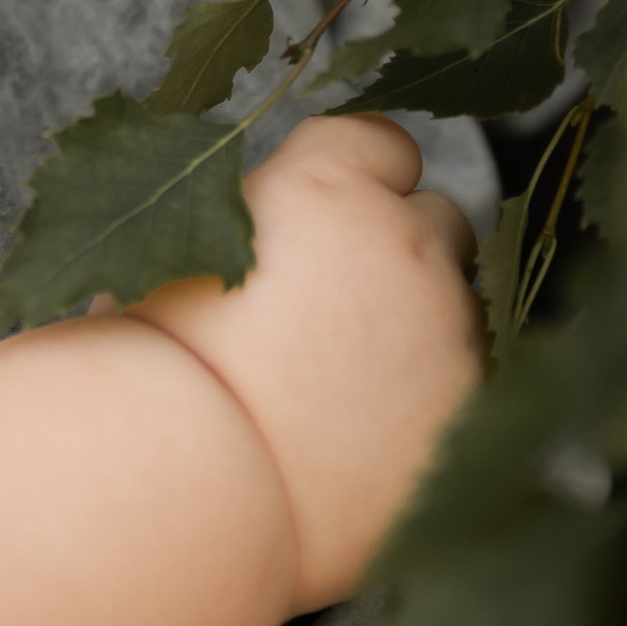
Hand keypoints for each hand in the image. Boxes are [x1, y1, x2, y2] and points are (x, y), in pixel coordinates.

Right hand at [134, 115, 480, 614]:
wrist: (194, 485)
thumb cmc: (154, 372)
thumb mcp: (174, 260)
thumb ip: (245, 232)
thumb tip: (261, 249)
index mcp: (326, 185)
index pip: (381, 140)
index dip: (357, 178)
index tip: (331, 216)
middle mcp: (405, 242)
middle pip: (439, 219)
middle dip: (398, 253)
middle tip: (336, 312)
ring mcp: (449, 328)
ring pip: (462, 309)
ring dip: (419, 332)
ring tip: (345, 392)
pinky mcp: (472, 411)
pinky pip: (469, 390)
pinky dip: (432, 405)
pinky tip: (371, 440)